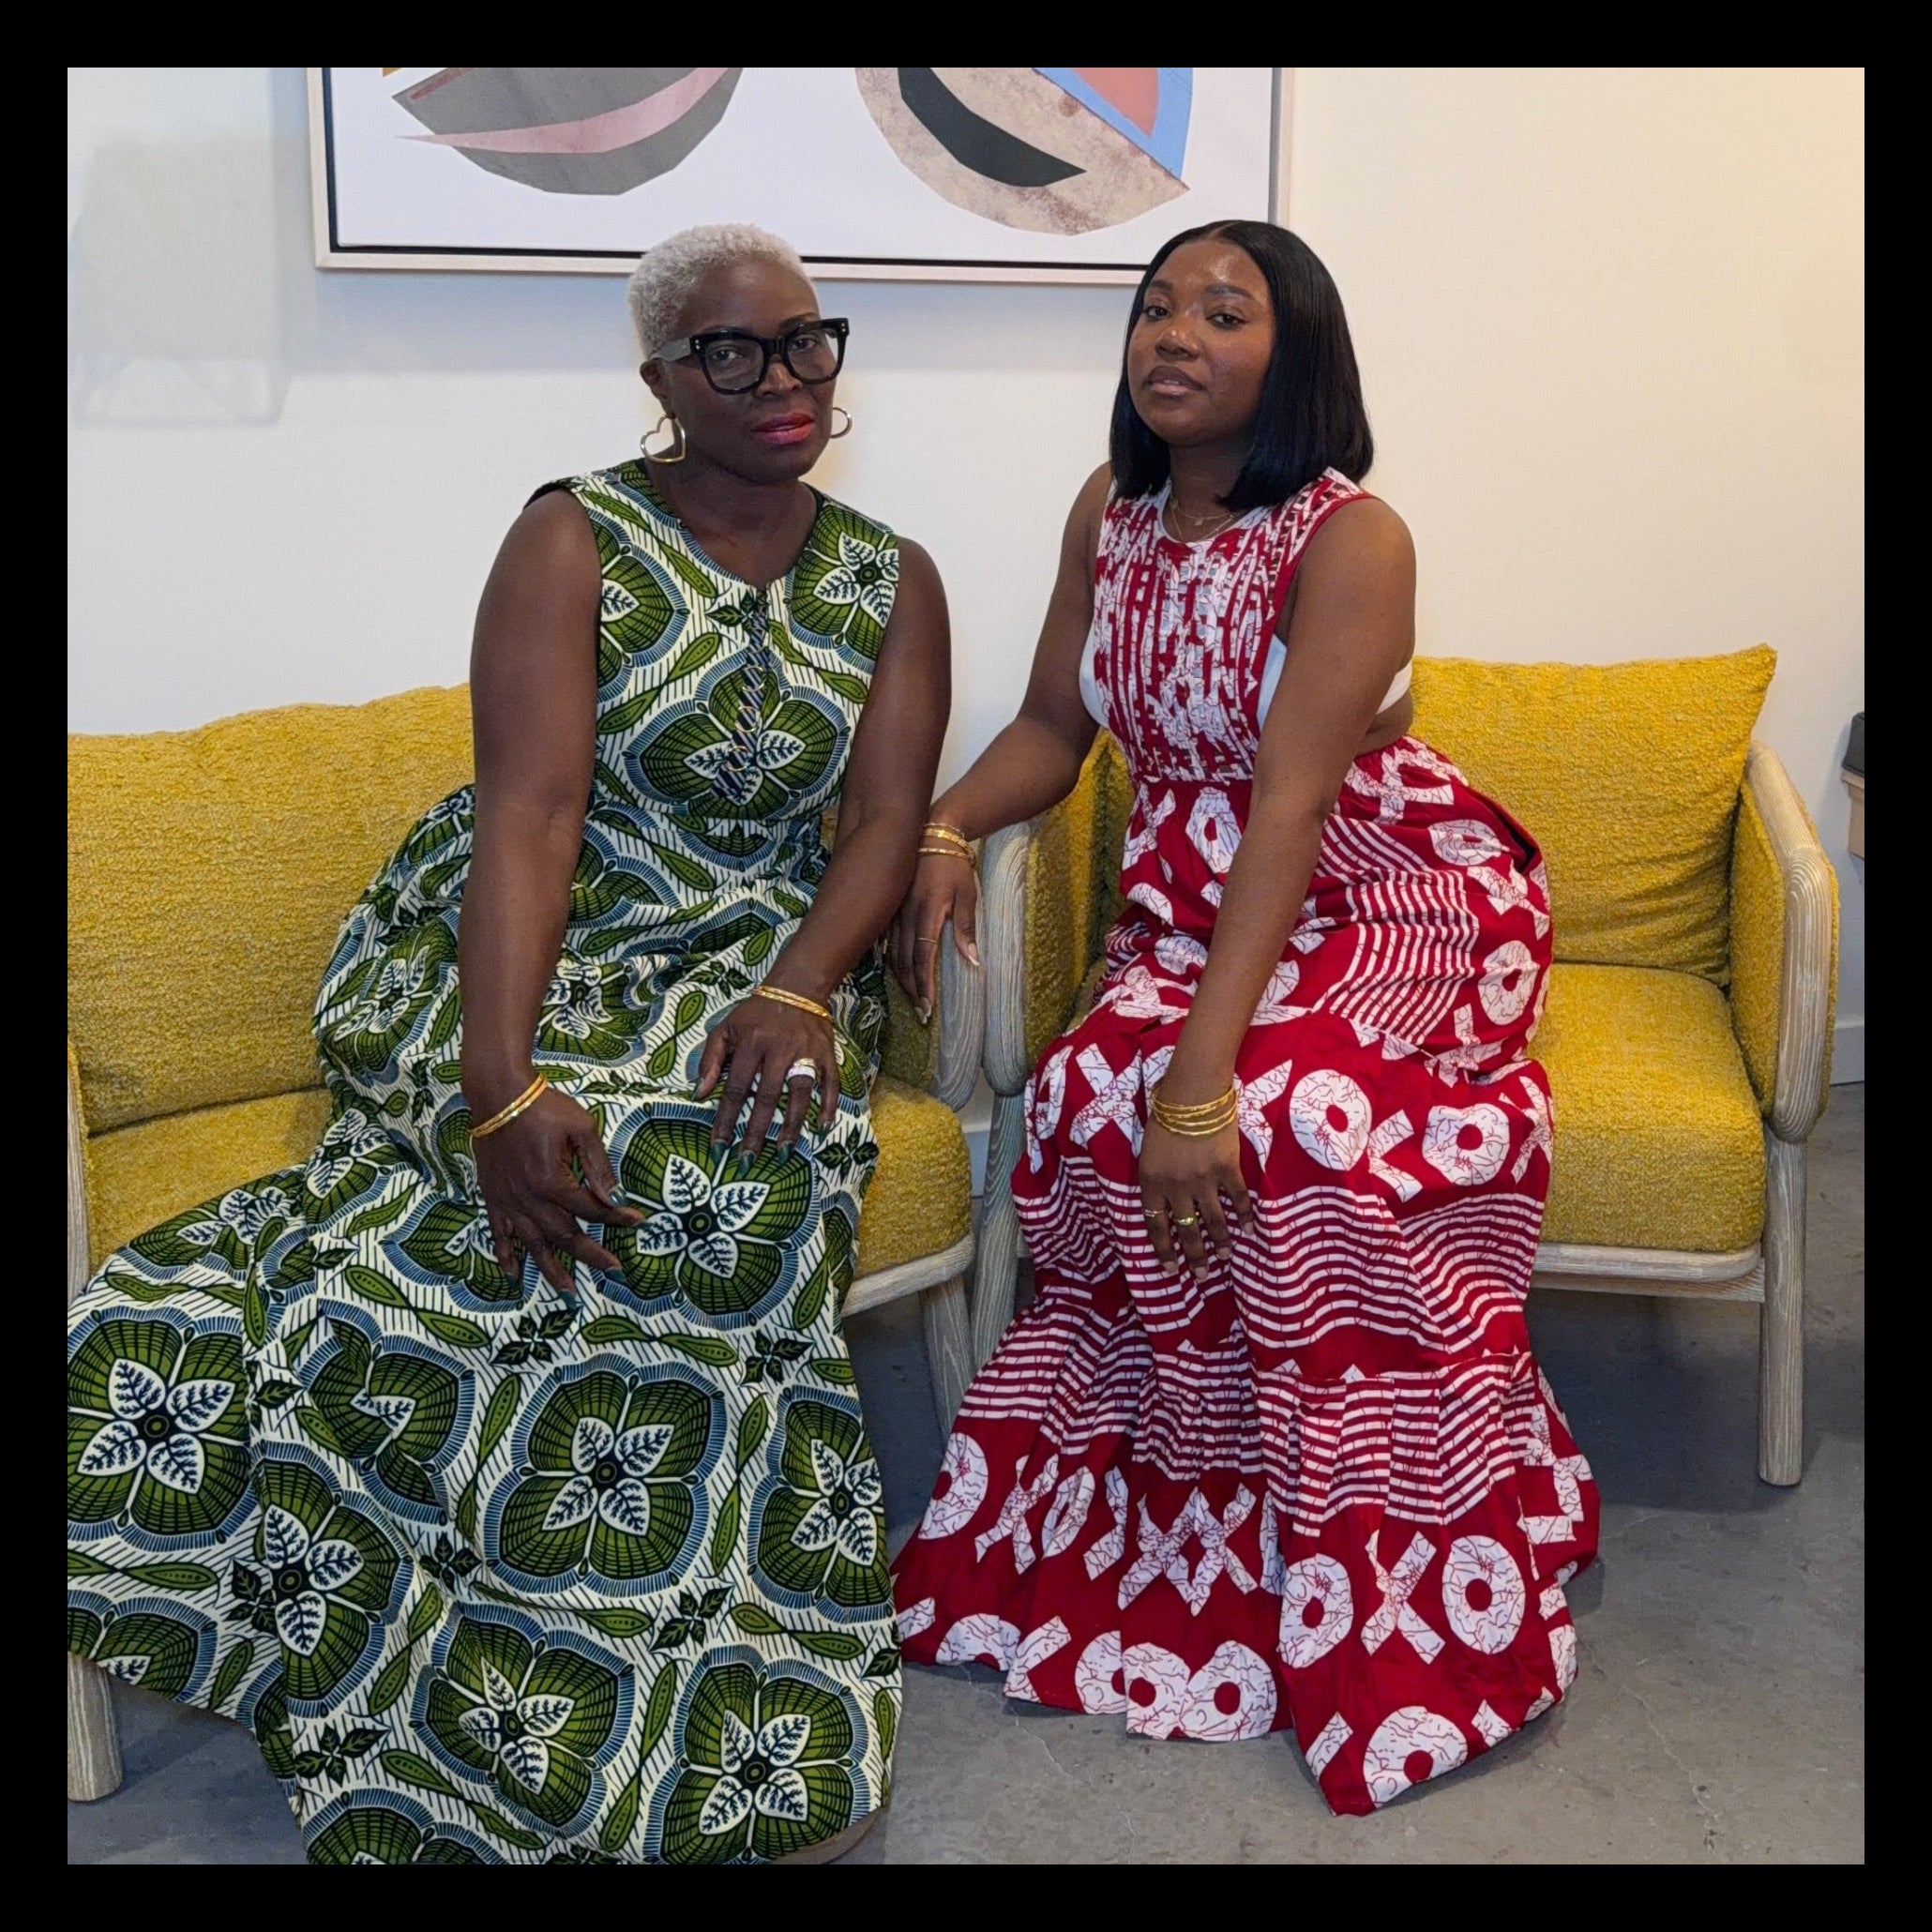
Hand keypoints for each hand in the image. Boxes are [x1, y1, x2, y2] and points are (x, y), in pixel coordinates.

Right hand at [472, 1084, 642, 1296]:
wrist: (498, 1097)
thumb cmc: (544, 1107)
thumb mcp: (581, 1128)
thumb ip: (598, 1165)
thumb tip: (615, 1197)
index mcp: (553, 1181)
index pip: (592, 1208)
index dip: (616, 1217)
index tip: (637, 1222)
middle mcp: (529, 1198)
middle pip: (565, 1235)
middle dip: (591, 1255)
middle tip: (613, 1271)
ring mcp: (509, 1201)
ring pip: (533, 1244)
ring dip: (551, 1269)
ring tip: (568, 1292)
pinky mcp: (493, 1197)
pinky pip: (498, 1233)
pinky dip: (505, 1255)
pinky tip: (514, 1274)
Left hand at [695, 993, 838, 1156]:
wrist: (797, 987)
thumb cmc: (756, 1013)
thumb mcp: (725, 1028)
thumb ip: (710, 1060)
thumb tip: (699, 1094)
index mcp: (751, 1044)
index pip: (735, 1088)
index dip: (726, 1118)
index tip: (719, 1146)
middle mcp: (778, 1050)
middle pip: (766, 1096)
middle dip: (756, 1131)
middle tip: (747, 1160)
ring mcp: (805, 1052)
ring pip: (799, 1092)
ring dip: (792, 1124)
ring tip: (784, 1151)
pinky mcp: (826, 1053)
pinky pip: (830, 1081)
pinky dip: (829, 1104)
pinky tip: (822, 1127)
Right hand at [888, 847, 979, 1023]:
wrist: (932, 835)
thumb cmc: (954, 866)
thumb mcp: (967, 895)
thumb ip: (967, 928)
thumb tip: (972, 962)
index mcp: (927, 913)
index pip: (923, 958)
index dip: (924, 985)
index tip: (928, 1006)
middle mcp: (906, 916)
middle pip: (905, 962)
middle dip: (912, 989)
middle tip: (921, 1012)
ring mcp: (895, 912)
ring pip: (893, 954)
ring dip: (901, 979)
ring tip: (911, 997)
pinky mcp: (890, 908)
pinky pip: (887, 941)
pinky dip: (892, 961)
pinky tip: (897, 972)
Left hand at [1138, 1115, 1253, 1282]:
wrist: (1192, 1094)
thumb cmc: (1165, 1115)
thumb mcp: (1149, 1149)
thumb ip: (1156, 1176)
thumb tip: (1165, 1200)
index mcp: (1152, 1182)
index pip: (1156, 1225)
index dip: (1164, 1250)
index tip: (1170, 1270)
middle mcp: (1176, 1187)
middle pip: (1186, 1230)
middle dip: (1194, 1256)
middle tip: (1202, 1275)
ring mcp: (1203, 1181)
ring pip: (1213, 1221)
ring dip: (1220, 1243)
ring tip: (1225, 1257)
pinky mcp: (1227, 1170)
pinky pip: (1237, 1199)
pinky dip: (1243, 1216)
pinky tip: (1248, 1230)